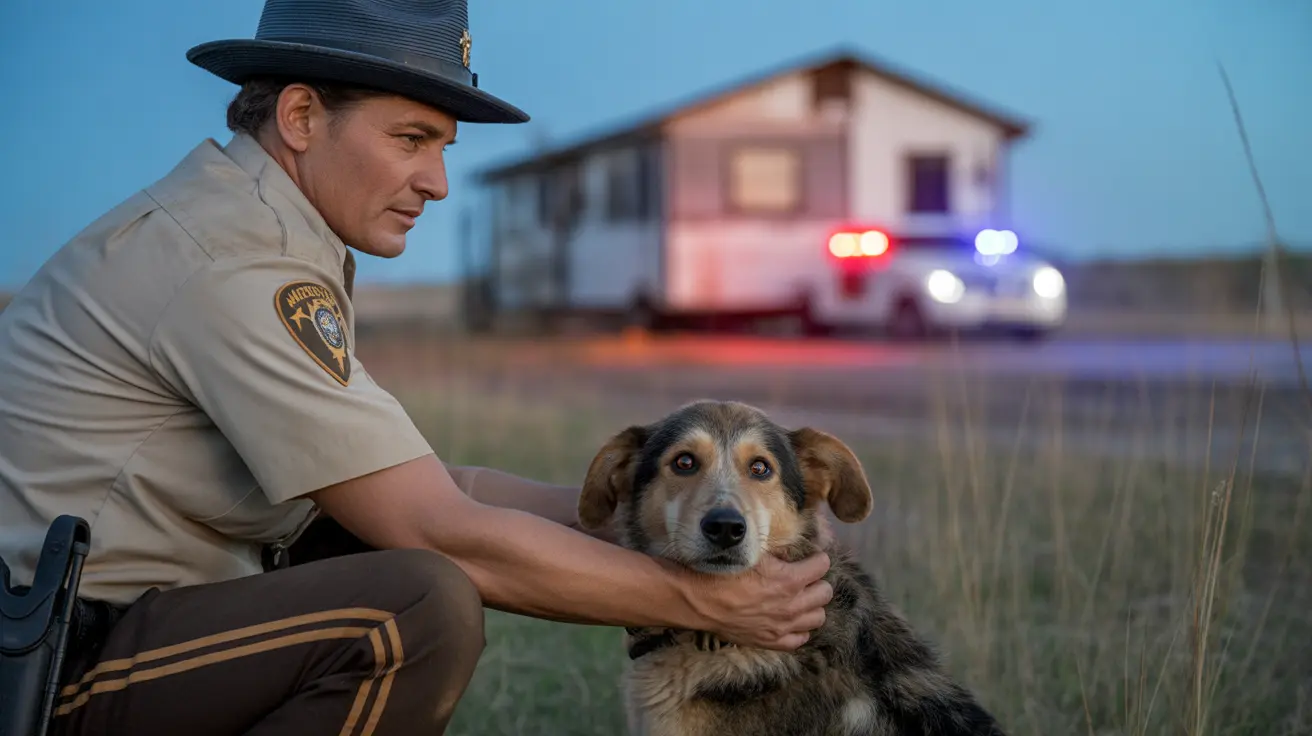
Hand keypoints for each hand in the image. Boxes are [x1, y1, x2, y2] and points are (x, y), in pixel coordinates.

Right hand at [681, 552, 833, 650]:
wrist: (698, 600)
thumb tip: (790, 552)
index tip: (810, 557)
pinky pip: (800, 639)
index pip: (822, 565)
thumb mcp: (751, 552)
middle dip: (818, 581)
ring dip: (812, 606)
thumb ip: (777, 553)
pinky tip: (791, 619)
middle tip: (805, 577)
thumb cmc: (721, 572)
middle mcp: (792, 605)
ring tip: (801, 598)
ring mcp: (782, 626)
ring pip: (818, 617)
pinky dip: (800, 629)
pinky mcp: (771, 641)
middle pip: (826, 593)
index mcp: (789, 579)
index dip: (817, 558)